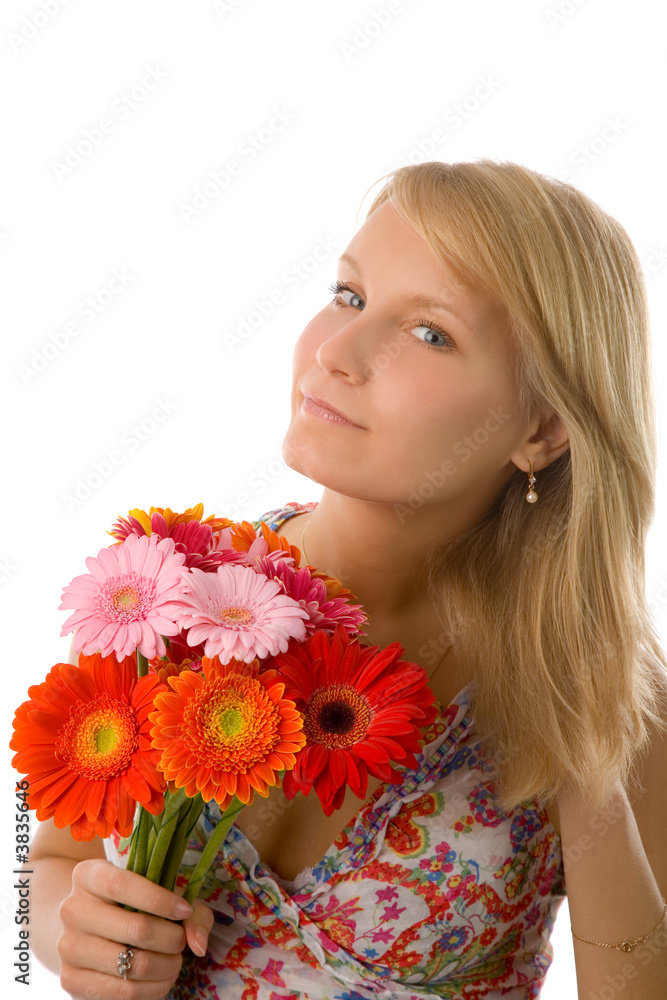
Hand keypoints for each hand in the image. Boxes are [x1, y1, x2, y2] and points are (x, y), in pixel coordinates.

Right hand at [57, 858, 213, 998]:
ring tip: (175, 960)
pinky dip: (153, 989)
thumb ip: (189, 909)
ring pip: (133, 964)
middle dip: (172, 939)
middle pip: (135, 928)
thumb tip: (198, 945)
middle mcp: (72, 909)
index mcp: (88, 875)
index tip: (185, 910)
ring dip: (166, 966)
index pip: (123, 885)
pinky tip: (162, 978)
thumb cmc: (129, 902)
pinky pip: (122, 991)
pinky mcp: (70, 980)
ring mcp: (68, 947)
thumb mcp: (157, 890)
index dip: (160, 900)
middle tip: (181, 941)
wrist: (84, 926)